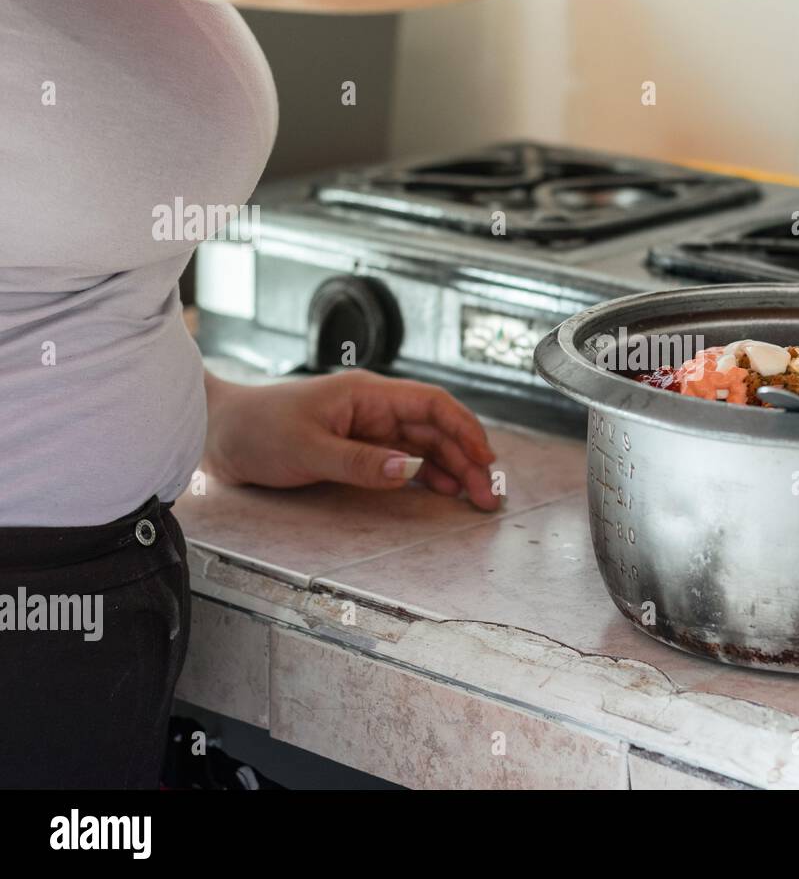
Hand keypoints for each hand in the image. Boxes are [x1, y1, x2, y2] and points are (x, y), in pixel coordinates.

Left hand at [204, 369, 500, 510]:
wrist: (218, 433)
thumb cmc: (256, 430)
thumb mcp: (307, 449)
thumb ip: (359, 462)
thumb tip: (408, 468)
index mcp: (366, 394)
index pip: (432, 404)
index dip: (465, 429)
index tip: (485, 458)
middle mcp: (373, 407)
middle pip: (435, 429)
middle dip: (466, 458)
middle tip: (487, 493)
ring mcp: (366, 427)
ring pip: (424, 445)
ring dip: (451, 468)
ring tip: (474, 496)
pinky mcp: (356, 446)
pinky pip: (402, 457)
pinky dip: (425, 472)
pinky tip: (440, 488)